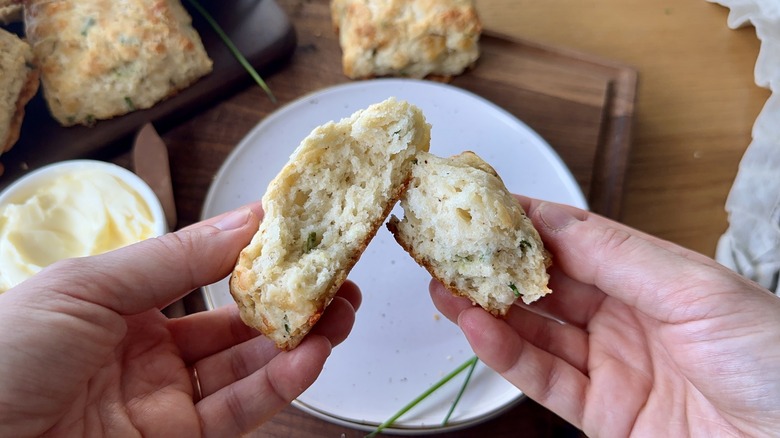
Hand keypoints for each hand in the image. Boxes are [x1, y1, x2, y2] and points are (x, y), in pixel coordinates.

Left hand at [0, 204, 360, 436]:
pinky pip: (241, 410)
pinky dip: (282, 382)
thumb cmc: (3, 356)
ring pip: (248, 366)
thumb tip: (249, 218)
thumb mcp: (86, 287)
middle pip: (235, 322)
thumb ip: (175, 258)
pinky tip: (313, 353)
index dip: (252, 254)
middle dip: (289, 298)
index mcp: (118, 305)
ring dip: (300, 337)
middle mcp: (148, 353)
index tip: (298, 231)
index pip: (203, 273)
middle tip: (337, 275)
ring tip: (342, 309)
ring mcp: (165, 402)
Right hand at [431, 197, 779, 435]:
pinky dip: (504, 354)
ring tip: (444, 284)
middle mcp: (628, 317)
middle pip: (548, 284)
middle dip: (496, 264)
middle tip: (452, 245)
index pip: (578, 240)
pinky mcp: (602, 414)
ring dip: (487, 308)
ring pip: (535, 331)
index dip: (529, 220)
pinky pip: (542, 379)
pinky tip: (475, 329)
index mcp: (656, 277)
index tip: (485, 201)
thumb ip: (617, 255)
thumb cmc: (775, 362)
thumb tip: (551, 219)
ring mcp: (612, 366)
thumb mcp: (696, 290)